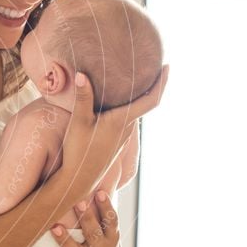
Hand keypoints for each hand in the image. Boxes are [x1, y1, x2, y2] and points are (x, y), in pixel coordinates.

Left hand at [41, 190, 119, 246]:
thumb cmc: (103, 244)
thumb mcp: (109, 232)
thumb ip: (101, 214)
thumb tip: (94, 182)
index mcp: (111, 237)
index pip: (111, 220)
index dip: (107, 206)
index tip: (100, 192)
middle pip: (93, 233)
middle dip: (86, 218)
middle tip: (77, 202)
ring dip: (64, 239)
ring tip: (54, 227)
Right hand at [57, 66, 168, 192]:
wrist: (79, 179)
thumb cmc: (79, 151)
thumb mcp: (79, 122)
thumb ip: (83, 98)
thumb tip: (82, 74)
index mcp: (123, 120)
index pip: (151, 99)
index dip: (162, 83)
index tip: (167, 66)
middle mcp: (127, 128)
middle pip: (146, 104)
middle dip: (151, 86)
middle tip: (151, 68)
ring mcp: (123, 137)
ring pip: (136, 113)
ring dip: (139, 98)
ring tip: (134, 81)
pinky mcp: (116, 143)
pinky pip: (127, 121)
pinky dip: (128, 108)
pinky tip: (118, 104)